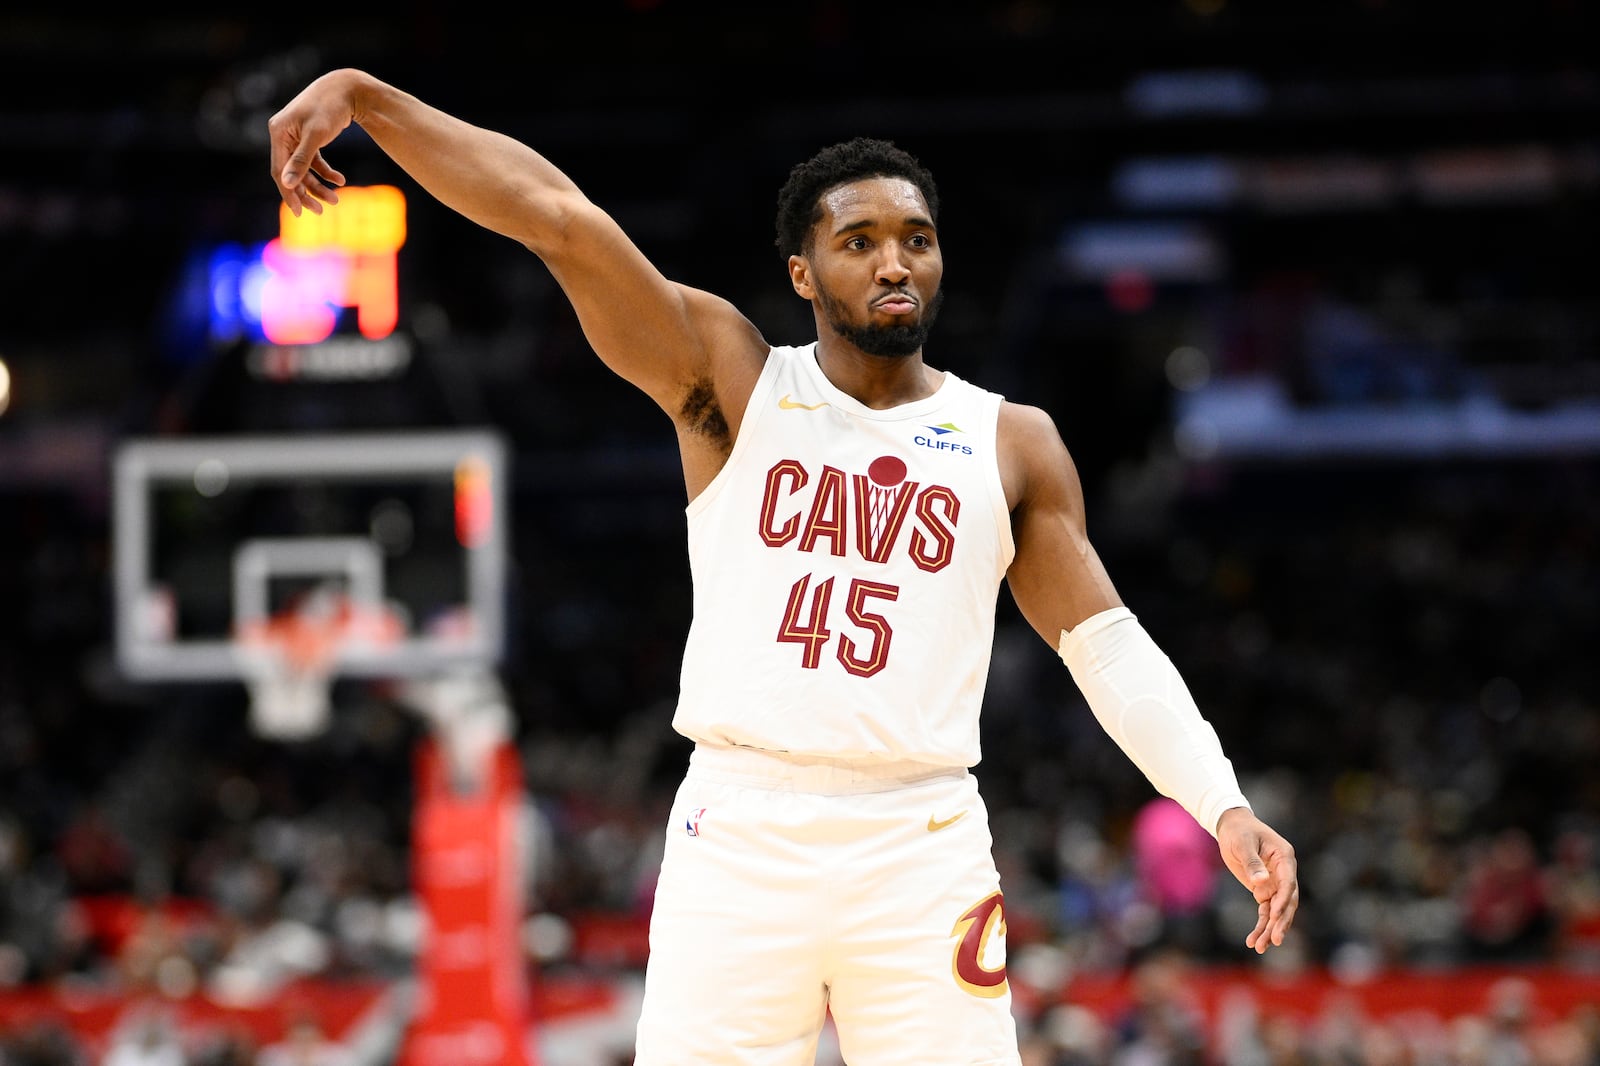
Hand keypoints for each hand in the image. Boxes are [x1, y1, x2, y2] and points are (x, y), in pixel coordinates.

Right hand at [267, 70, 358, 216]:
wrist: (347, 89)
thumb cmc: (329, 108)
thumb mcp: (316, 136)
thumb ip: (301, 160)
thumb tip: (288, 185)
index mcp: (278, 133)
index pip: (279, 170)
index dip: (289, 193)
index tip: (300, 212)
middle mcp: (283, 135)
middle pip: (290, 172)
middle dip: (306, 193)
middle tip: (320, 211)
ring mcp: (295, 137)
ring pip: (304, 169)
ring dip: (319, 185)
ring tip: (336, 200)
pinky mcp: (309, 138)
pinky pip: (314, 161)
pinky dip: (326, 172)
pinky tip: (340, 180)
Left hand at [1215, 806, 1298, 953]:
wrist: (1232, 826)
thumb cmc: (1239, 831)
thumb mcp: (1243, 843)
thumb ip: (1252, 862)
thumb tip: (1261, 881)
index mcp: (1284, 858)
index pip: (1288, 883)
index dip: (1283, 900)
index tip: (1275, 915)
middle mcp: (1284, 873)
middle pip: (1287, 902)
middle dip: (1281, 922)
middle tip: (1275, 940)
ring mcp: (1275, 883)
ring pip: (1277, 911)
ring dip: (1270, 929)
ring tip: (1259, 947)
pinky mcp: (1264, 890)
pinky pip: (1265, 912)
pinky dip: (1261, 926)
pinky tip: (1254, 940)